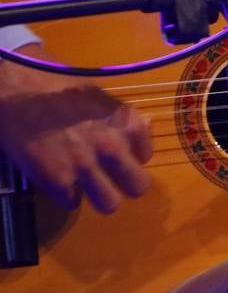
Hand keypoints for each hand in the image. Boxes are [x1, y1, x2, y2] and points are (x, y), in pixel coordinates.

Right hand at [0, 45, 152, 213]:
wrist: (18, 93)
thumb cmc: (58, 87)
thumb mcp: (100, 97)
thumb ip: (120, 120)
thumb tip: (138, 131)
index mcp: (128, 123)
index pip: (145, 156)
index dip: (128, 157)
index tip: (114, 154)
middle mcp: (114, 147)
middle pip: (138, 187)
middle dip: (125, 186)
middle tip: (110, 180)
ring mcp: (86, 166)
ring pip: (110, 204)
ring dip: (99, 198)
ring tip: (85, 187)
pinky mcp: (58, 181)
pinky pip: (72, 203)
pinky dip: (65, 195)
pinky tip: (57, 178)